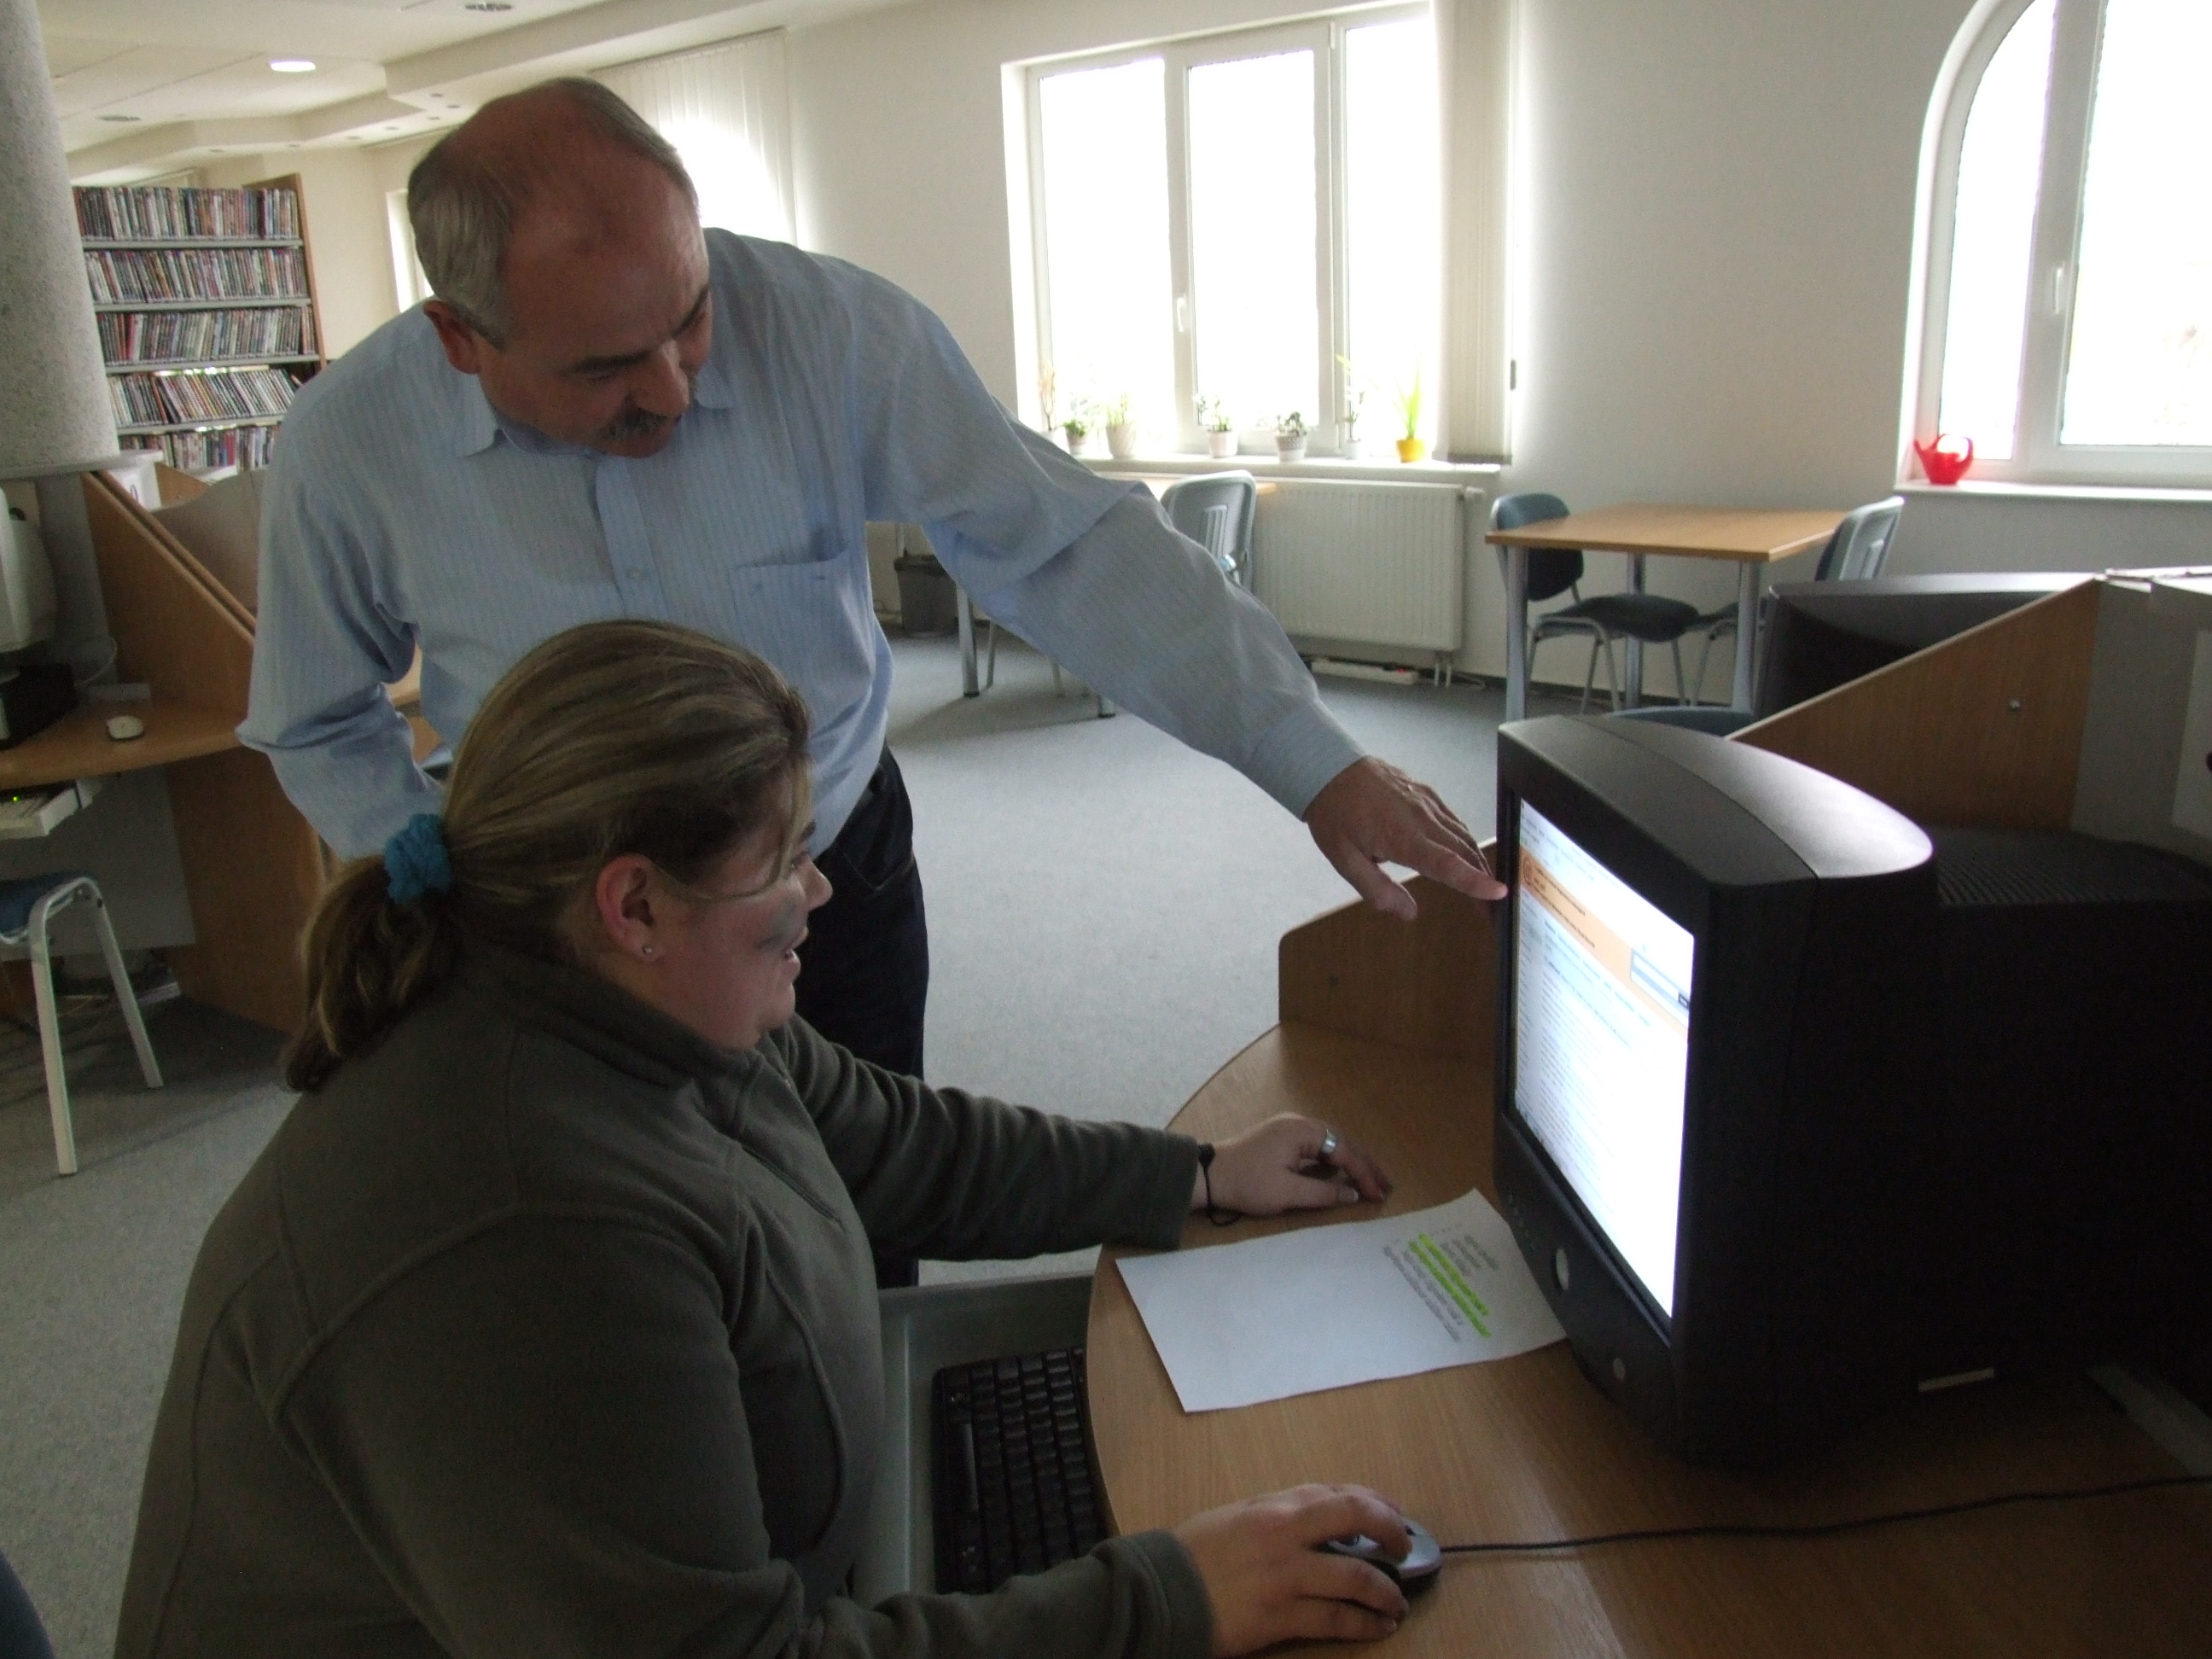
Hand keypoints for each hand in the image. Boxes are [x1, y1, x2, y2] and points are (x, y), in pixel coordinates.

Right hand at [1174, 1484, 1410, 1655]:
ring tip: (1396, 1603)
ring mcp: (1286, 1576)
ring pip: (1356, 1577)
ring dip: (1386, 1591)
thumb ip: (1272, 1517)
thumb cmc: (1189, 1556)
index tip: (1391, 1512)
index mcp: (1271, 1507)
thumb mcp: (1231, 1519)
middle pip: (1355, 1518)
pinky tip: (1378, 1627)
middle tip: (1404, 1546)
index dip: (1371, 1502)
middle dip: (1390, 1531)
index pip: (1334, 1494)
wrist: (1157, 1594)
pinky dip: (1365, 1624)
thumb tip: (1310, 1524)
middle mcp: (1285, 1534)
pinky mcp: (1282, 1617)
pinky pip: (1336, 1619)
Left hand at [1195, 1114, 1389, 1214]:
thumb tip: (1353, 1194)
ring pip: (1329, 1143)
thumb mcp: (1287, 1193)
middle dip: (1363, 1165)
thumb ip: (1324, 1192)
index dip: (1363, 1175)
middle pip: (1340, 1142)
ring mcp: (1288, 1129)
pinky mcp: (1280, 1138)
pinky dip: (1332, 1160)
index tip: (1379, 1195)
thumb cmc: (1247, 1183)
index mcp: (1302, 1131)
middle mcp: (1299, 1123)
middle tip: (1385, 1187)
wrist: (1208, 1175)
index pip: (1344, 1151)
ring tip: (1370, 1182)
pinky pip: (1316, 1146)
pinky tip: (1341, 1172)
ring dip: (1349, 1162)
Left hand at [1304, 757, 1506, 917]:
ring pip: (1464, 835)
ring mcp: (1427, 803)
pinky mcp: (1427, 794)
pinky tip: (1469, 854)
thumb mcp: (1344, 860)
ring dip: (1480, 862)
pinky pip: (1455, 821)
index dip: (1475, 881)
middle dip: (1485, 881)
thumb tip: (1409, 914)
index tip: (1499, 894)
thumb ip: (1377, 890)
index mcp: (1402, 837)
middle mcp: (1422, 818)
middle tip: (1495, 910)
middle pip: (1465, 852)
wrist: (1328, 768)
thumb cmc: (1334, 815)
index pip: (1447, 863)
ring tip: (1488, 886)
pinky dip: (1468, 841)